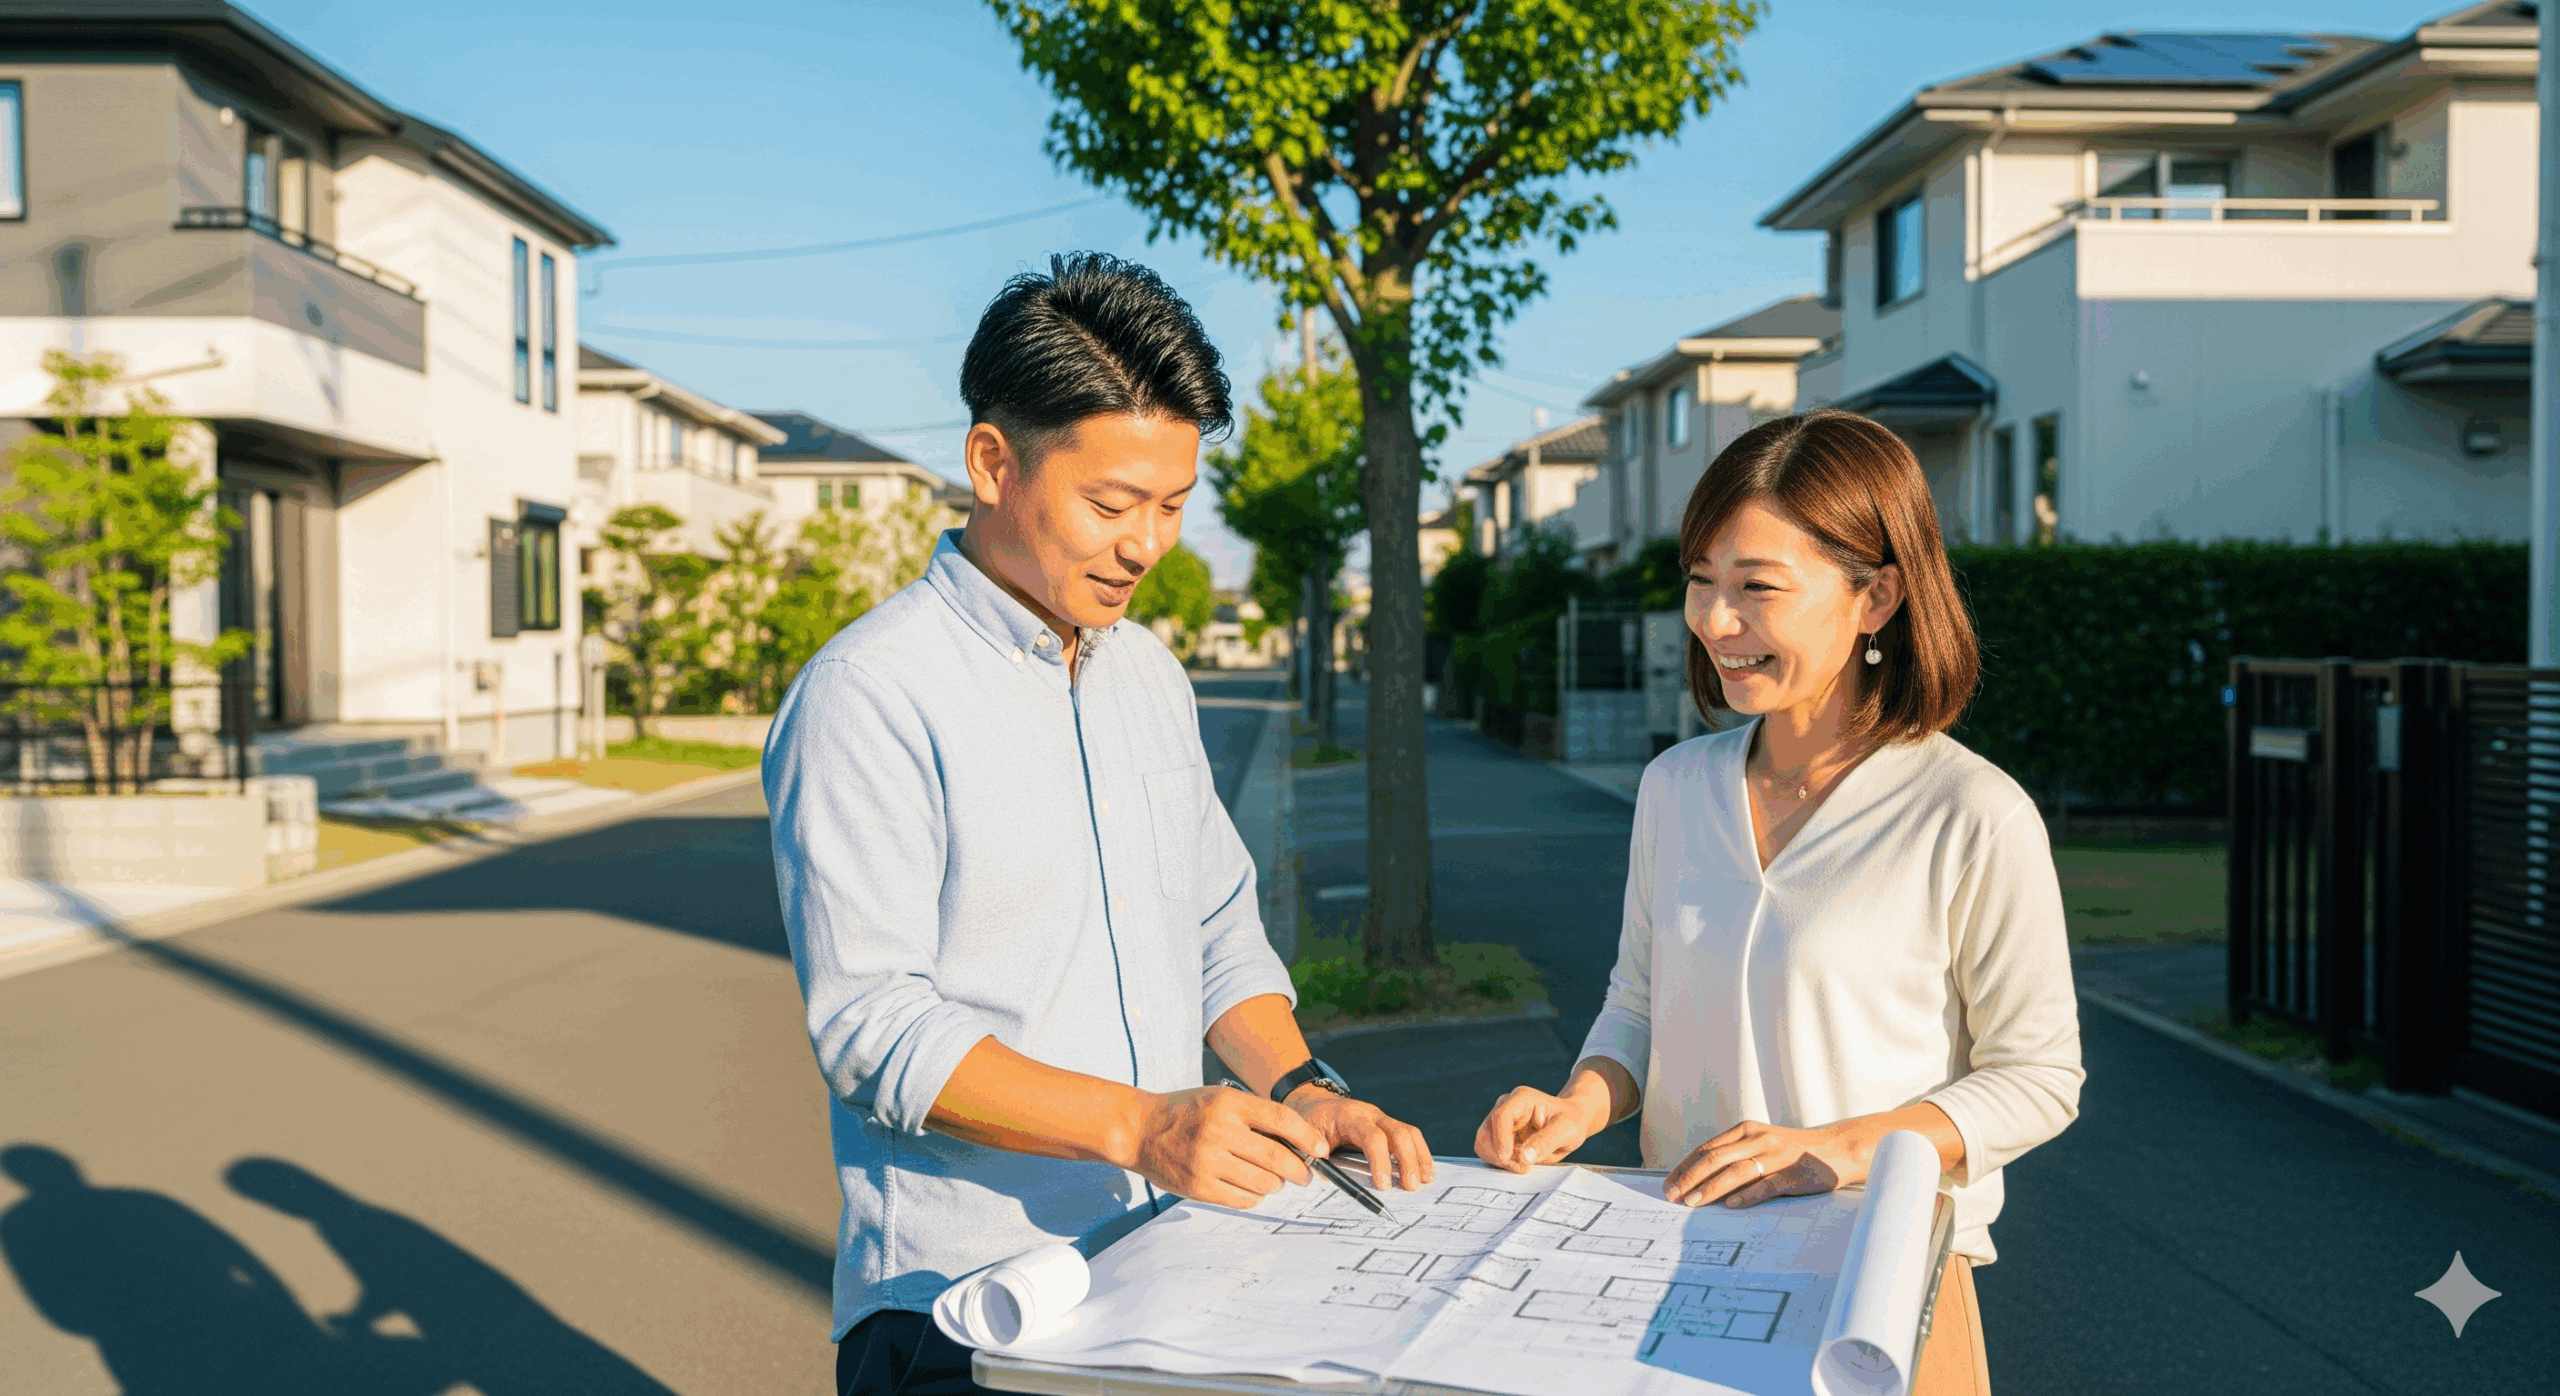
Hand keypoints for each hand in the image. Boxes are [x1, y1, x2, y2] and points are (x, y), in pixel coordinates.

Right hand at [1129, 1086, 1327, 1208]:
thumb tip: (1298, 1141)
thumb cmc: (1185, 1112)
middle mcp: (1218, 1131)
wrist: (1140, 1130)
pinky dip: (1256, 1196)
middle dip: (1300, 1170)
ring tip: (1274, 1179)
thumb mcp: (1220, 1098)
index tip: (1321, 1149)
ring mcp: (1207, 1161)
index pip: (1281, 1119)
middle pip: (1277, 1157)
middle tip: (1305, 1174)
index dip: (1308, 1137)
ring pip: (1264, 1183)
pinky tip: (1252, 1187)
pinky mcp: (1199, 1187)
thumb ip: (1255, 1115)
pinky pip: (1243, 1199)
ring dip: (1277, 1184)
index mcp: (1228, 1104)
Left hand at [1291, 1091, 1433, 1191]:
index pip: (1372, 1137)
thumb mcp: (1303, 1138)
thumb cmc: (1307, 1124)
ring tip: (1426, 1179)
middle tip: (1411, 1186)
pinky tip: (1424, 1170)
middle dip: (1407, 1160)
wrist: (1312, 1103)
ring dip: (1419, 1156)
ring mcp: (1380, 1118)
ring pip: (1408, 1132)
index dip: (1379, 1162)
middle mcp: (1369, 1113)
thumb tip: (1328, 1181)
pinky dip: (1418, 1153)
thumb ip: (1314, 1157)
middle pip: (1398, 1132)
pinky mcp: (1385, 1126)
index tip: (1383, 1186)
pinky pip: (1407, 1136)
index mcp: (1348, 1116)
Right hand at [1474, 1081, 1607, 1172]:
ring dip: (1498, 1159)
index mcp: (1521, 1099)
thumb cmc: (1571, 1121)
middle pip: (1486, 1131)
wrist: (1571, 1122)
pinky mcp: (1499, 1135)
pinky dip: (1500, 1162)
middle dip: (1498, 1153)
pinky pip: (1489, 1151)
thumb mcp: (1567, 1130)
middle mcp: (1506, 1106)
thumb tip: (1524, 1158)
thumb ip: (1546, 1142)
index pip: (1501, 1116)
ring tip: (1521, 1166)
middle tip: (1519, 1168)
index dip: (1501, 1139)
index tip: (1507, 1159)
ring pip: (1483, 1142)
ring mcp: (1500, 1121)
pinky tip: (1518, 1164)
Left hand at [1662, 1118, 1863, 1208]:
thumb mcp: (1761, 1143)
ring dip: (1711, 1188)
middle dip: (1689, 1178)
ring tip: (1692, 1203)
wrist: (1837, 1149)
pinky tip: (1731, 1205)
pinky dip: (1747, 1195)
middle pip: (1715, 1158)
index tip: (1668, 1184)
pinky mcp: (1793, 1175)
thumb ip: (1734, 1154)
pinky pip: (1767, 1185)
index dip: (1685, 1167)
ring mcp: (1777, 1156)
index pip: (1707, 1149)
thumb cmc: (1792, 1150)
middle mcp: (1759, 1139)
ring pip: (1736, 1171)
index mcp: (1747, 1130)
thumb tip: (1698, 1178)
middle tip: (1672, 1196)